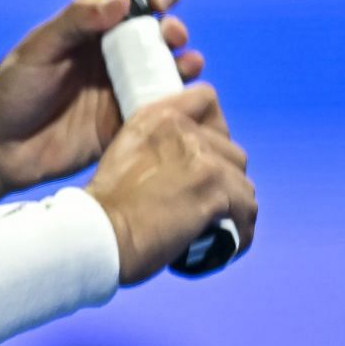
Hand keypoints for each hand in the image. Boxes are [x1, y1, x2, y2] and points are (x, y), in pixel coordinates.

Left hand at [0, 0, 201, 194]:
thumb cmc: (10, 91)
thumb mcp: (39, 48)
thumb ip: (76, 21)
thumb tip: (123, 0)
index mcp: (93, 31)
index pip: (135, 2)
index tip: (160, 0)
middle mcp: (114, 58)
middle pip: (159, 35)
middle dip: (173, 29)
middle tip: (170, 36)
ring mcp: (123, 91)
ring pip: (167, 71)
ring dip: (185, 62)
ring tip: (185, 64)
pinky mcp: (127, 125)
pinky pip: (162, 112)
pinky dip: (178, 102)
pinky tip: (181, 99)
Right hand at [85, 85, 255, 283]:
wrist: (98, 235)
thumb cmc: (104, 209)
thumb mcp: (124, 154)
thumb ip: (159, 146)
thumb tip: (190, 165)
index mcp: (157, 116)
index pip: (206, 100)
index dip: (214, 130)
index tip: (205, 158)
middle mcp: (182, 130)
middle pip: (231, 151)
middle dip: (224, 179)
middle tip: (204, 205)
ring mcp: (202, 159)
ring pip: (242, 183)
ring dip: (233, 207)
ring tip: (215, 228)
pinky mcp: (214, 191)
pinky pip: (247, 210)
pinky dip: (240, 230)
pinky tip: (223, 245)